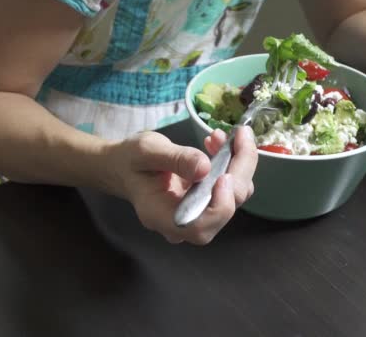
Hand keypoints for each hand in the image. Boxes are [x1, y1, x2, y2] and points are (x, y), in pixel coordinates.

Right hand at [109, 127, 256, 244]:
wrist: (126, 166)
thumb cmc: (130, 161)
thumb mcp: (146, 151)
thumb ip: (176, 159)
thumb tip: (205, 166)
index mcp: (161, 217)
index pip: (199, 228)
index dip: (219, 207)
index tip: (223, 175)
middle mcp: (183, 223)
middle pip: (224, 210)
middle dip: (239, 172)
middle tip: (239, 137)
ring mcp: (198, 214)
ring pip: (233, 197)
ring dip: (238, 163)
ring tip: (221, 136)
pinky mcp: (207, 201)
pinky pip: (230, 187)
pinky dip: (232, 162)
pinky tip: (217, 143)